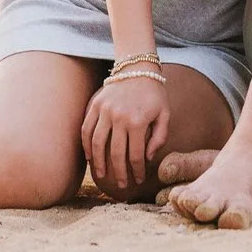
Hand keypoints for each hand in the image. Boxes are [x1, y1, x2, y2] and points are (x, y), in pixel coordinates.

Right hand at [81, 73, 170, 192]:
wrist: (137, 67)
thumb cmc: (154, 93)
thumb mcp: (164, 114)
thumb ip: (159, 137)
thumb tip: (147, 157)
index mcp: (138, 121)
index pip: (136, 154)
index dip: (137, 170)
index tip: (138, 180)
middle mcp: (119, 117)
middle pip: (116, 153)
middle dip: (119, 172)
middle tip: (122, 185)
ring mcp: (105, 111)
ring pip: (97, 144)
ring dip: (99, 163)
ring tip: (102, 175)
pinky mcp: (95, 105)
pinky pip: (86, 129)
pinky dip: (86, 145)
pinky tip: (90, 157)